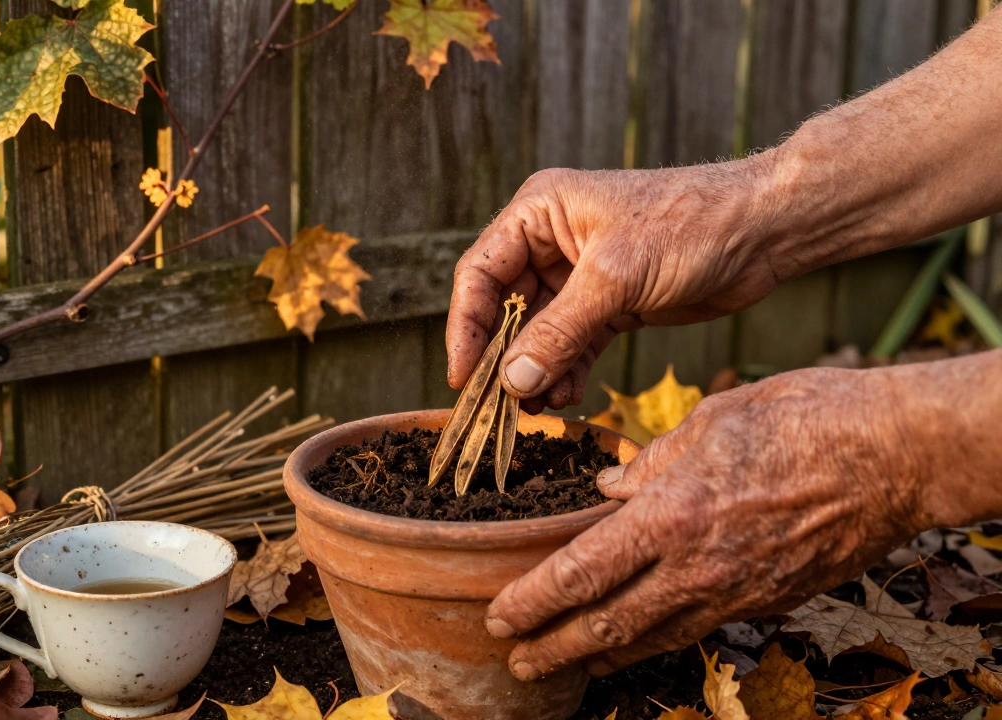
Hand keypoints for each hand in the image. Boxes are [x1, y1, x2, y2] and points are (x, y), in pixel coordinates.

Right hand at [447, 158, 790, 411]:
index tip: (462, 377)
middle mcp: (552, 241)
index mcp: (540, 212)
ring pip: (537, 333)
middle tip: (495, 406)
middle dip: (501, 358)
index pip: (480, 273)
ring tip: (535, 409)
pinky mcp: (610, 303)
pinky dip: (565, 372)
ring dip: (534, 372)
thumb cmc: (691, 225)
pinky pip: (572, 344)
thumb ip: (559, 332)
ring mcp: (580, 275)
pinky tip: (565, 398)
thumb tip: (511, 382)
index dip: (466, 327)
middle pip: (504, 308)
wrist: (765, 230)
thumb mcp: (616, 278)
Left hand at [481, 366, 933, 679]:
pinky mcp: (769, 600)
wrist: (896, 456)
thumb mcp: (709, 421)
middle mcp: (697, 568)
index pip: (581, 575)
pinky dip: (659, 641)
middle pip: (608, 625)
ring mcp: (737, 593)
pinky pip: (698, 629)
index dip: (534, 603)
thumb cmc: (803, 420)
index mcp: (671, 517)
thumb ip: (651, 463)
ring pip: (653, 638)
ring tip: (565, 666)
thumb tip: (612, 488)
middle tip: (518, 664)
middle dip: (555, 649)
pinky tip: (641, 642)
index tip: (501, 616)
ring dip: (602, 656)